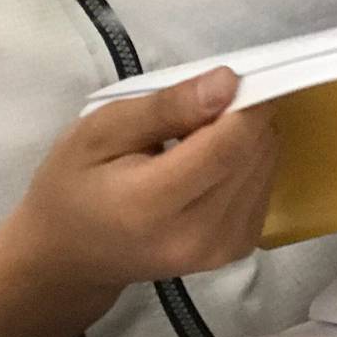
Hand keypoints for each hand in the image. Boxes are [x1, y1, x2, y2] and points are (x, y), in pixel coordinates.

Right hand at [0, 67, 277, 336]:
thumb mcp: (100, 131)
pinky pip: (265, 187)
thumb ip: (165, 107)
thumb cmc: (75, 186)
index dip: (244, 104)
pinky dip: (249, 164)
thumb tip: (228, 83)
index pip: (228, 145)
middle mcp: (196, 236)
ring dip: (249, 139)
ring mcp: (220, 250)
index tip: (233, 79)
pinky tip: (213, 163)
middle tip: (206, 108)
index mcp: (153, 205)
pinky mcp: (235, 251)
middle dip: (245, 117)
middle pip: (252, 155)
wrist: (70, 257)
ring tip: (200, 139)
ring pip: (266, 168)